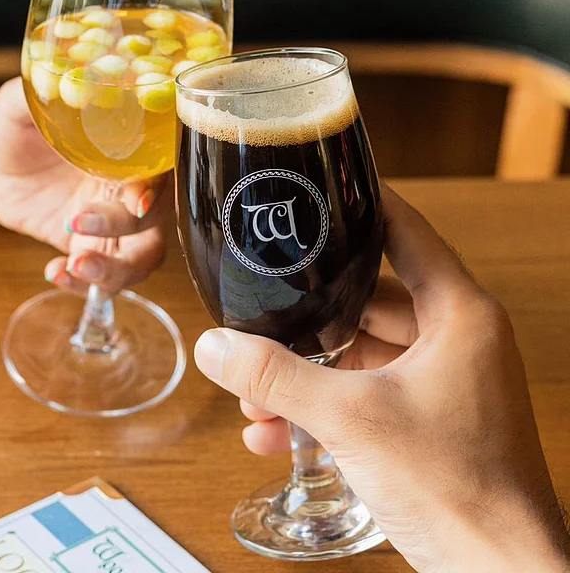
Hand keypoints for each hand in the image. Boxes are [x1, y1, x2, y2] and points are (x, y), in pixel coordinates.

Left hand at [0, 79, 168, 292]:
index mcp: (127, 150)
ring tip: (74, 266)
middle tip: (79, 223)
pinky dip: (84, 285)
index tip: (134, 198)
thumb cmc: (14, 124)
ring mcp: (111, 224)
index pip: (162, 169)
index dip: (157, 187)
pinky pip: (102, 277)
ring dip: (115, 271)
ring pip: (142, 258)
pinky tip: (55, 272)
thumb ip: (41, 93)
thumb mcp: (20, 103)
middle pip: (156, 220)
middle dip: (126, 229)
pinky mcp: (87, 249)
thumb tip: (53, 79)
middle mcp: (127, 188)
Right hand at [194, 186, 569, 572]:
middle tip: (261, 315)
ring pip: (361, 355)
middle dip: (308, 319)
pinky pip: (367, 394)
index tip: (322, 186)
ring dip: (309, 372)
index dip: (362, 203)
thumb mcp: (352, 419)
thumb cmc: (456, 487)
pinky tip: (276, 433)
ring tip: (255, 393)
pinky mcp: (427, 418)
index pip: (405, 231)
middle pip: (366, 300)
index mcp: (457, 314)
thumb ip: (277, 379)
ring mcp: (442, 381)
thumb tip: (216, 347)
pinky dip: (326, 406)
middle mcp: (454, 339)